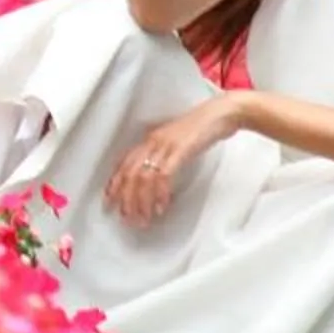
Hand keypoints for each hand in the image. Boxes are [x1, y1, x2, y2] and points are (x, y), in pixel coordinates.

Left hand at [103, 94, 245, 226]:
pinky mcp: (180, 150)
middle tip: (128, 218)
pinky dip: (160, 194)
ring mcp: (165, 145)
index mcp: (150, 139)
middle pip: (130, 173)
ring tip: (144, 219)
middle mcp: (153, 141)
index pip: (124, 163)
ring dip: (141, 202)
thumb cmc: (203, 128)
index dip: (115, 183)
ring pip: (143, 177)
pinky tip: (161, 207)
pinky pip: (163, 175)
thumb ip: (164, 155)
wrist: (223, 113)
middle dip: (126, 199)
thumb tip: (157, 177)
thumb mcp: (177, 141)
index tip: (110, 201)